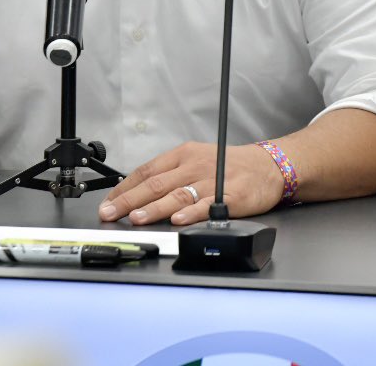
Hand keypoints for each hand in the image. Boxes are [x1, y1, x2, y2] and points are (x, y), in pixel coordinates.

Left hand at [98, 141, 283, 225]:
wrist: (268, 167)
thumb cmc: (230, 166)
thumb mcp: (197, 160)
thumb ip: (171, 175)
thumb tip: (138, 195)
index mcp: (183, 155)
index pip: (146, 171)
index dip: (124, 189)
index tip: (107, 203)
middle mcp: (194, 165)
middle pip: (155, 183)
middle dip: (128, 201)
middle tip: (109, 214)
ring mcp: (211, 181)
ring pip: (176, 195)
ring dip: (153, 208)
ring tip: (135, 218)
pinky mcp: (229, 197)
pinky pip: (206, 206)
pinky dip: (190, 213)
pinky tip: (177, 220)